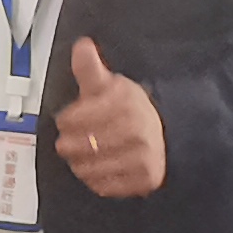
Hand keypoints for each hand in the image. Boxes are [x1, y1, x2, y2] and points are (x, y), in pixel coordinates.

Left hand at [55, 40, 167, 199]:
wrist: (166, 134)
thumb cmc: (130, 109)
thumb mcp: (108, 85)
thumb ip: (90, 68)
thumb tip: (82, 47)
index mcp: (127, 104)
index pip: (76, 118)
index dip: (66, 120)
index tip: (66, 120)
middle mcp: (139, 131)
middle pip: (80, 145)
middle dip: (69, 143)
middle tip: (69, 140)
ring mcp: (143, 157)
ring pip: (89, 167)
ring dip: (79, 162)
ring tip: (83, 154)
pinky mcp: (145, 179)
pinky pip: (104, 185)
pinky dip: (94, 179)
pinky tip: (97, 167)